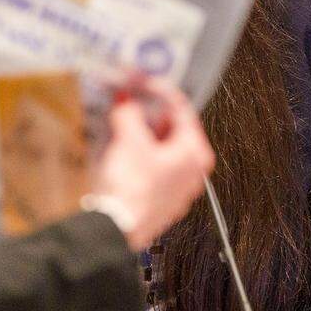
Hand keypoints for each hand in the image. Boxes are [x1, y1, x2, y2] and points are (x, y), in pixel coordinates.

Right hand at [94, 79, 214, 250]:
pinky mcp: (158, 199)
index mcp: (196, 154)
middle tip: (132, 99)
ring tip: (122, 121)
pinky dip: (137, 153)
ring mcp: (176, 188)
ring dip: (142, 133)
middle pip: (172, 130)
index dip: (160, 92)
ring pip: (160, 149)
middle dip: (149, 114)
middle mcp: (192, 172)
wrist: (114, 228)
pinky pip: (150, 167)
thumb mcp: (129, 139)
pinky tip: (120, 149)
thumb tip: (127, 101)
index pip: (182, 110)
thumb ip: (129, 112)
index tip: (143, 82)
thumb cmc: (131, 192)